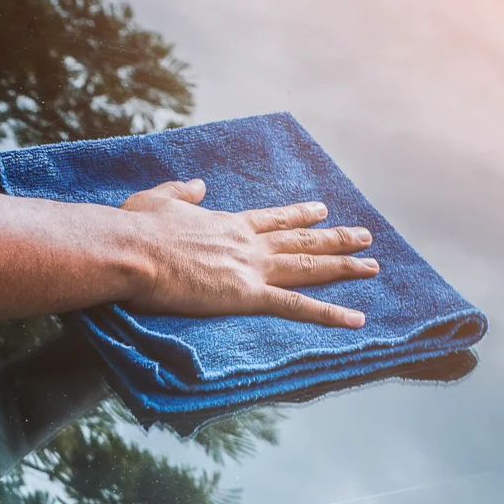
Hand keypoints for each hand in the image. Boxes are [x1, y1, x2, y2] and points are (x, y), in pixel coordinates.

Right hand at [119, 179, 377, 326]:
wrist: (130, 249)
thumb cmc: (135, 228)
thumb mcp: (159, 199)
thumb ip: (182, 191)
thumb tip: (199, 184)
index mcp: (226, 223)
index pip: (272, 219)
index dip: (299, 215)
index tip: (321, 210)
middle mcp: (247, 243)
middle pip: (301, 241)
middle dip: (336, 239)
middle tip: (364, 237)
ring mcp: (251, 268)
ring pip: (309, 267)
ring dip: (344, 267)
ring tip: (373, 267)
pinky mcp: (247, 294)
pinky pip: (297, 307)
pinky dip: (329, 314)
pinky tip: (356, 319)